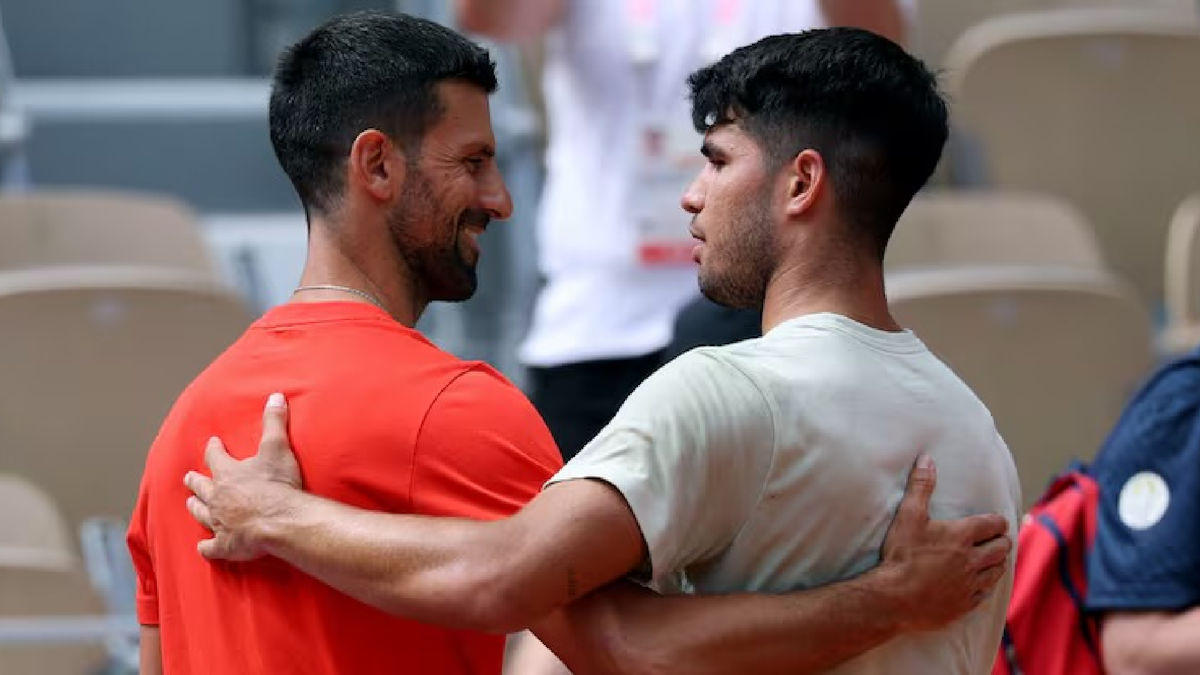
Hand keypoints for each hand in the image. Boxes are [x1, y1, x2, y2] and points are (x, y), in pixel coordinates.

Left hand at [184, 392, 302, 560]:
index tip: (212, 443)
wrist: (279, 520)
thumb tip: (275, 396)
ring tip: (191, 504)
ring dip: (195, 508)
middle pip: (201, 487)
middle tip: (189, 477)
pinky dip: (206, 548)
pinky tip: (203, 548)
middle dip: (195, 481)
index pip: (215, 456)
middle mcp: (217, 497)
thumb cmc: (277, 485)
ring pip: (201, 514)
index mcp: (227, 473)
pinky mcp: (226, 545)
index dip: (213, 449)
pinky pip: (211, 547)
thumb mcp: (277, 447)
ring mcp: (219, 522)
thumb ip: (274, 422)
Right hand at [879, 454, 1011, 631]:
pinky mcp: (965, 603)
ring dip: (997, 563)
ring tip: (993, 559)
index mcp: (962, 535)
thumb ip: (920, 486)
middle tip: (998, 539)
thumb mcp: (908, 515)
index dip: (998, 521)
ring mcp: (971, 583)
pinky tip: (980, 583)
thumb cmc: (901, 554)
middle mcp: (973, 559)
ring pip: (997, 571)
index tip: (998, 522)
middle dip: (1002, 541)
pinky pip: (985, 593)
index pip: (994, 524)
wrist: (894, 597)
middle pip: (1002, 548)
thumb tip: (927, 459)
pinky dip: (986, 585)